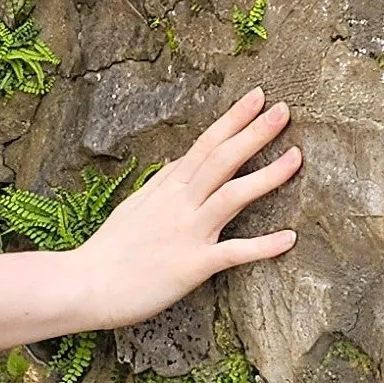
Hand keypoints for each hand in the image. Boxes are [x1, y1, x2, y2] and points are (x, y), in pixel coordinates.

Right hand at [66, 89, 300, 329]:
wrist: (86, 285)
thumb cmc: (110, 250)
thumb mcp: (135, 206)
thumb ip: (161, 184)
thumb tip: (179, 162)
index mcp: (167, 188)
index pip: (205, 144)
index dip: (233, 119)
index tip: (258, 97)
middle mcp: (179, 203)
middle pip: (222, 159)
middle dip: (255, 132)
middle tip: (285, 110)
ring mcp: (187, 232)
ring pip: (232, 195)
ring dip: (267, 176)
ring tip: (297, 158)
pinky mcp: (192, 265)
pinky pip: (233, 252)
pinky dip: (263, 246)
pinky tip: (290, 238)